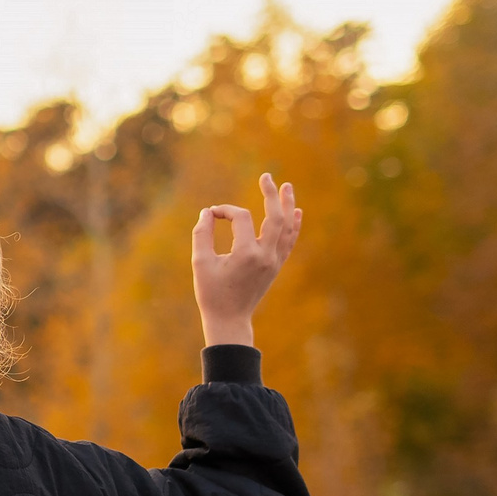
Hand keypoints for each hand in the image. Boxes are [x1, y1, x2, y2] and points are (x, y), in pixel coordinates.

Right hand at [190, 173, 301, 347]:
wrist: (229, 319)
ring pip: (287, 227)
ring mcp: (274, 260)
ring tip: (287, 186)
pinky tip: (295, 211)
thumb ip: (202, 234)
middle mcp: (266, 255)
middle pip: (275, 216)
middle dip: (271, 194)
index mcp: (246, 253)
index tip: (210, 215)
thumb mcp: (200, 263)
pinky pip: (289, 240)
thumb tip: (207, 212)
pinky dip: (293, 225)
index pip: (240, 218)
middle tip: (266, 176)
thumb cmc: (211, 292)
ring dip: (288, 205)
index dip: (225, 211)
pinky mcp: (276, 266)